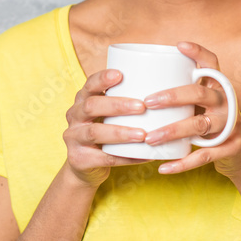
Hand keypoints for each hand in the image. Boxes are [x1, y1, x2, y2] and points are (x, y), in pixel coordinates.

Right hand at [63, 69, 153, 189]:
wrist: (84, 166)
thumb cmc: (105, 132)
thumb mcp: (107, 114)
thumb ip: (125, 101)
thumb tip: (167, 87)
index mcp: (82, 100)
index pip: (88, 84)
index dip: (102, 79)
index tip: (120, 74)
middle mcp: (73, 117)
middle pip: (91, 106)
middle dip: (117, 105)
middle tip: (142, 107)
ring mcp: (74, 138)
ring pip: (95, 133)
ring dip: (121, 132)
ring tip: (143, 134)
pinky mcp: (79, 159)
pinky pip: (104, 158)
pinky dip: (126, 158)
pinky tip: (144, 156)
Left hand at [142, 41, 240, 178]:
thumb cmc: (212, 124)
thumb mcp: (204, 105)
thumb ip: (184, 94)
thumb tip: (139, 84)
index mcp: (218, 88)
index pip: (212, 64)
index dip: (198, 53)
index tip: (179, 45)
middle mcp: (226, 102)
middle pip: (199, 93)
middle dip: (172, 96)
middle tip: (147, 102)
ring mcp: (230, 125)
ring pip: (199, 125)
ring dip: (172, 131)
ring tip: (150, 138)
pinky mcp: (231, 147)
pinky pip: (204, 156)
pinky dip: (182, 163)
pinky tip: (163, 167)